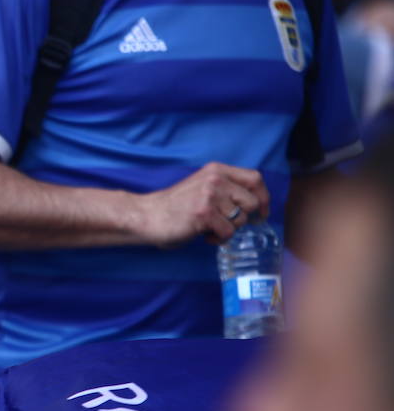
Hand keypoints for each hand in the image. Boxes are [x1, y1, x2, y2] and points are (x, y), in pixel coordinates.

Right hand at [132, 162, 270, 246]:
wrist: (147, 215)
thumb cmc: (175, 206)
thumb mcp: (202, 187)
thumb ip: (225, 188)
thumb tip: (256, 204)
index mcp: (216, 170)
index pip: (255, 179)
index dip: (263, 197)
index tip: (261, 212)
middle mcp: (215, 179)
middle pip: (252, 202)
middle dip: (243, 218)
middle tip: (226, 224)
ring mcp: (209, 195)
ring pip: (241, 219)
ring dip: (228, 229)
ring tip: (210, 229)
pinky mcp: (204, 213)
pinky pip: (228, 232)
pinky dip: (218, 239)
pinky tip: (204, 236)